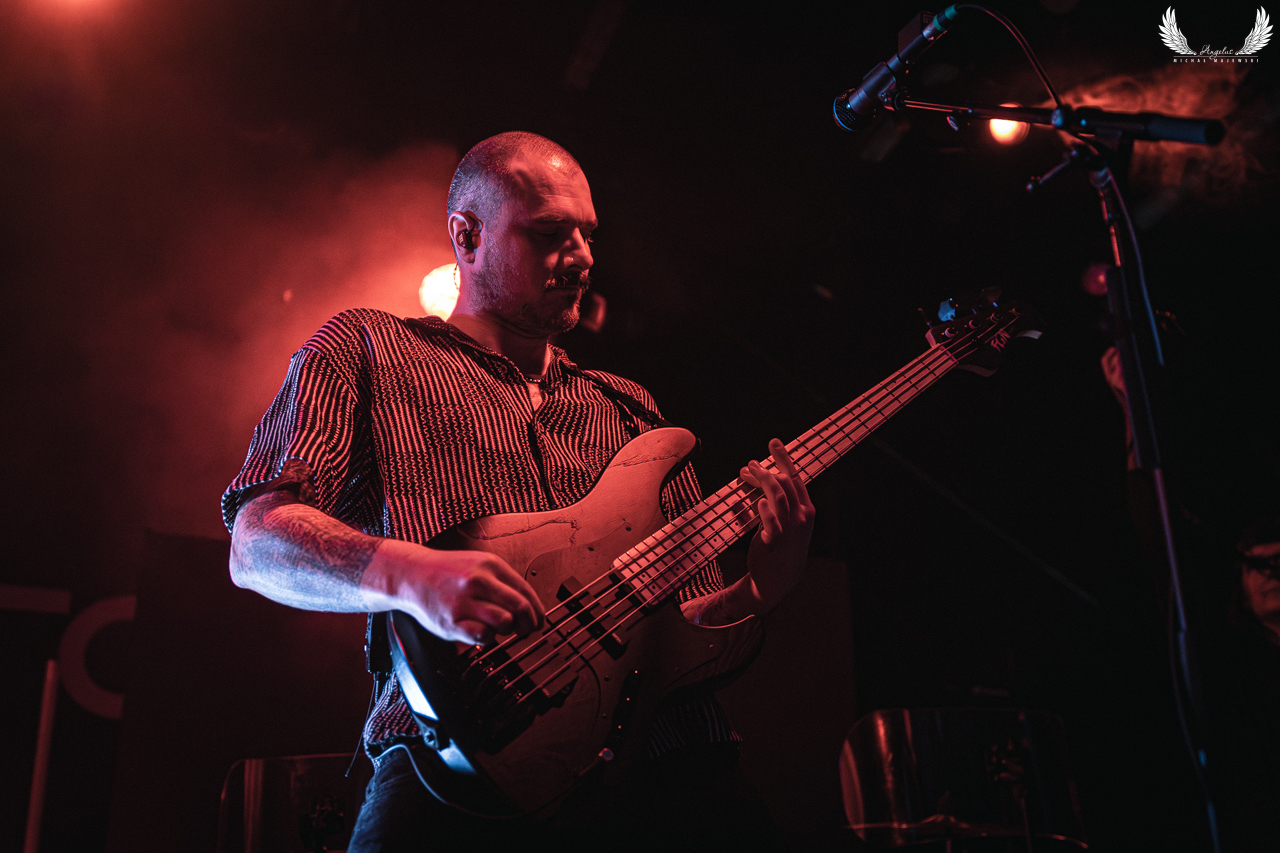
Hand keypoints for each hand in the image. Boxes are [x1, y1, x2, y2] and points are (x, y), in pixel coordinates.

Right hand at [370, 540, 545, 645]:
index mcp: (490, 565)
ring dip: (507, 630)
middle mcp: (479, 581)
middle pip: (520, 607)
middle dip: (529, 623)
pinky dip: (488, 638)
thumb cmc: (448, 572)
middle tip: (527, 630)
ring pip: (504, 622)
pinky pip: (483, 636)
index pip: (526, 591)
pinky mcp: (452, 621)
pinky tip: (482, 631)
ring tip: (499, 627)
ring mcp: (464, 601)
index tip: (539, 620)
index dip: (537, 610)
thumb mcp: (479, 565)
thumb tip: (529, 606)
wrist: (412, 575)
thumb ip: (502, 582)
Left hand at [740, 438, 815, 609]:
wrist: (778, 579)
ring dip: (762, 481)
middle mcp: (800, 517)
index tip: (773, 442)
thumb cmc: (782, 545)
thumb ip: (777, 500)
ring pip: (778, 497)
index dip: (783, 458)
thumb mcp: (787, 521)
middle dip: (767, 469)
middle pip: (786, 483)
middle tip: (750, 464)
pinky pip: (771, 522)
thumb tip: (760, 476)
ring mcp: (789, 530)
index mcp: (806, 510)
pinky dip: (764, 509)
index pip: (795, 477)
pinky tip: (756, 501)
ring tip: (747, 472)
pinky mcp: (774, 542)